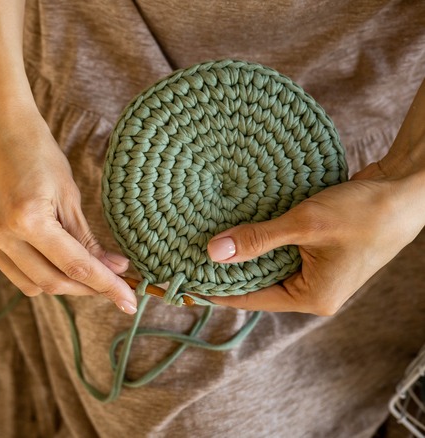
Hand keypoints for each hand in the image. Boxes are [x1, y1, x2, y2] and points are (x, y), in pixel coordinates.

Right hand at [0, 100, 137, 313]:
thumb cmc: (36, 150)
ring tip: (79, 267)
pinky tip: (44, 250)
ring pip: (29, 284)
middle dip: (85, 288)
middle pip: (51, 283)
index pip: (76, 267)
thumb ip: (87, 239)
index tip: (130, 302)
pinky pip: (9, 269)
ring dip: (58, 281)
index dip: (107, 286)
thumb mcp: (69, 193)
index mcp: (27, 218)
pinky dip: (32, 267)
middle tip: (110, 282)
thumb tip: (114, 271)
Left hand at [207, 77, 424, 314]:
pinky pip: (279, 248)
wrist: (407, 189)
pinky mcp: (317, 249)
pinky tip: (235, 222)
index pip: (247, 298)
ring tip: (202, 236)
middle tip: (184, 252)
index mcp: (311, 297)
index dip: (212, 288)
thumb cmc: (365, 212)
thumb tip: (212, 252)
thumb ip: (257, 239)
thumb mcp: (305, 224)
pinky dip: (260, 237)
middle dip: (223, 267)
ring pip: (265, 263)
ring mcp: (316, 270)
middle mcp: (312, 290)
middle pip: (253, 282)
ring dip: (241, 249)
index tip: (179, 278)